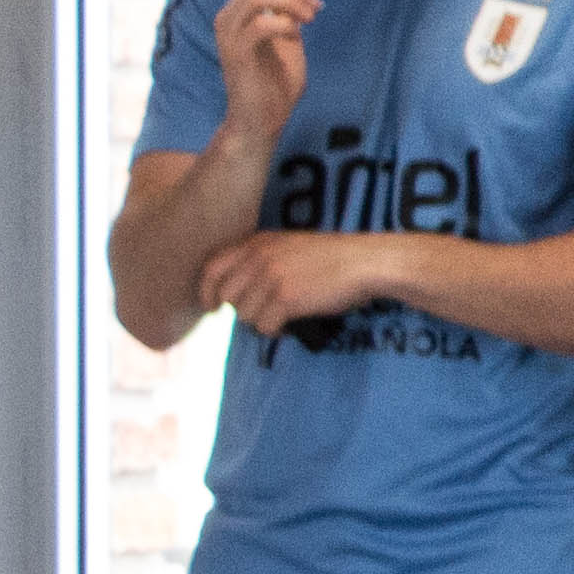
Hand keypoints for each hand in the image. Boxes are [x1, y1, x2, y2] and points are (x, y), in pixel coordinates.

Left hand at [201, 228, 392, 336]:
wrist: (366, 263)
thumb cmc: (335, 258)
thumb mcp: (291, 246)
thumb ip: (263, 259)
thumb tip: (241, 290)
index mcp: (258, 242)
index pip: (212, 268)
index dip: (206, 291)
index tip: (212, 307)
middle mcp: (259, 257)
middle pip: (226, 296)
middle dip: (240, 311)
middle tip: (260, 316)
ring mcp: (271, 277)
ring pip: (244, 315)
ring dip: (262, 321)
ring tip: (282, 318)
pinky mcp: (285, 298)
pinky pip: (264, 326)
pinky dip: (276, 331)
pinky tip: (291, 325)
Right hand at [215, 0, 319, 148]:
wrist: (261, 120)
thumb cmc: (275, 82)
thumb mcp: (287, 38)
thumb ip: (288, 13)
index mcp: (238, 12)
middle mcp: (228, 18)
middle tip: (315, 5)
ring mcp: (229, 36)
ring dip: (290, 1)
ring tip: (310, 18)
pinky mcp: (237, 55)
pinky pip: (260, 25)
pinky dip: (285, 23)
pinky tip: (297, 35)